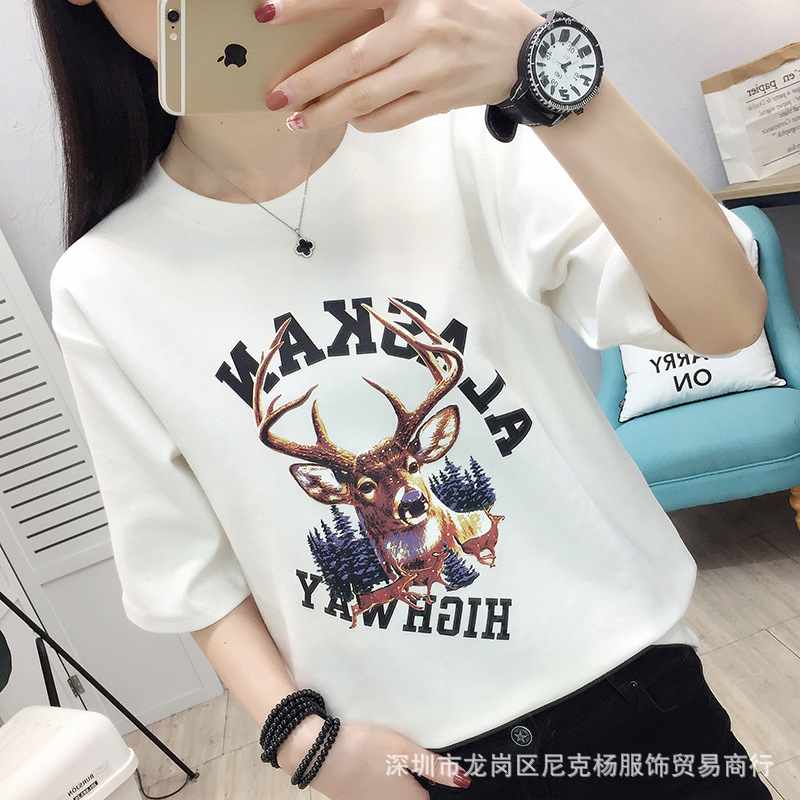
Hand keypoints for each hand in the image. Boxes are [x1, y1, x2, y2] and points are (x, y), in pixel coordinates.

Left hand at [257, 0, 543, 131]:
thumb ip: (387, 3)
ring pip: (367, 98)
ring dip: (329, 112)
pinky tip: (349, 120)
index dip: (305, 6)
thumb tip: (339, 22)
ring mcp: (431, 70)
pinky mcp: (440, 101)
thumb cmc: (475, 11)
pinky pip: (391, 118)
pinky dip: (365, 122)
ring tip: (301, 119)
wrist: (526, 51)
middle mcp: (421, 29)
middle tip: (277, 97)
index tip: (267, 15)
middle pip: (352, 63)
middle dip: (309, 83)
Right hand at [277, 717, 471, 798]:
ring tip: (390, 761)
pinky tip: (374, 766)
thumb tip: (464, 781)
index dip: (435, 782)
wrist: (321, 754)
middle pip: (413, 798)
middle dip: (416, 784)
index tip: (434, 768)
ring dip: (397, 784)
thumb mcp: (404, 751)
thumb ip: (435, 768)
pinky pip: (377, 795)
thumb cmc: (365, 749)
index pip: (432, 798)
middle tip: (409, 761)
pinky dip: (380, 784)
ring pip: (394, 797)